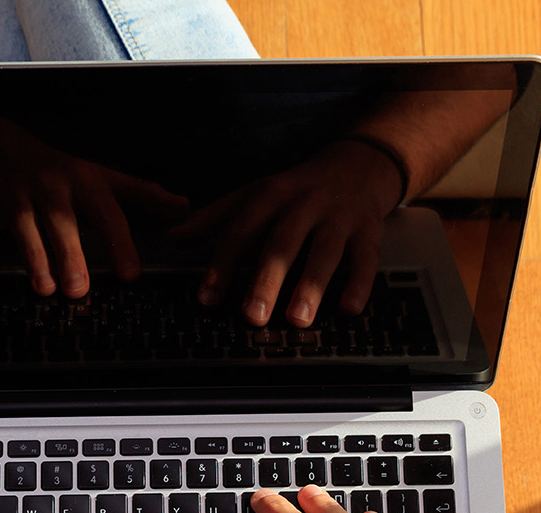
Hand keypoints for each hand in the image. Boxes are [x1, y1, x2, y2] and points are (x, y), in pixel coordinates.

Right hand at [0, 130, 187, 297]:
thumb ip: (142, 194)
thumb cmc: (58, 170)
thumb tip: (185, 209)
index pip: (106, 214)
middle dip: (69, 255)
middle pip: (61, 223)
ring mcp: (14, 196)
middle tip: (79, 289)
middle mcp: (49, 187)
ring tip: (45, 289)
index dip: (119, 244)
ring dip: (33, 260)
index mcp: (82, 182)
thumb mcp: (101, 175)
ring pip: (24, 230)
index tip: (131, 274)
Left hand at [167, 139, 400, 327]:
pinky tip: (348, 309)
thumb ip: (214, 220)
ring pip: (325, 252)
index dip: (222, 264)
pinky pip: (366, 259)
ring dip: (311, 286)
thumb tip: (171, 239)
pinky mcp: (368, 231)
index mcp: (270, 195)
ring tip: (297, 319)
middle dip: (266, 279)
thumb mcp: (254, 195)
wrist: (358, 165)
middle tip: (252, 316)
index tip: (207, 297)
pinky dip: (359, 284)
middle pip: (283, 242)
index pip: (241, 230)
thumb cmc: (298, 189)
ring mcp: (339, 218)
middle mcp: (304, 204)